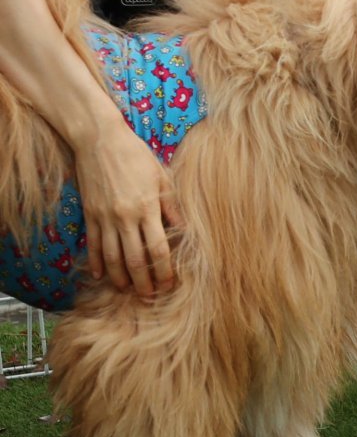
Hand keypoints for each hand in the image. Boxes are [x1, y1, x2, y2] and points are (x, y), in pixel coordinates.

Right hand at [73, 121, 180, 298]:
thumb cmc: (136, 156)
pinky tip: (101, 275)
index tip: (169, 284)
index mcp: (147, 208)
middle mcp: (125, 217)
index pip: (158, 249)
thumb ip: (173, 207)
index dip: (164, 271)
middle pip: (135, 260)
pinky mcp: (89, 214)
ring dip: (120, 278)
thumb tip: (186, 231)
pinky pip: (94, 244)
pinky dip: (97, 262)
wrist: (98, 139)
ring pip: (112, 257)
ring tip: (127, 291)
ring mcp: (105, 217)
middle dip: (143, 282)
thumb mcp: (162, 178)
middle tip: (149, 298)